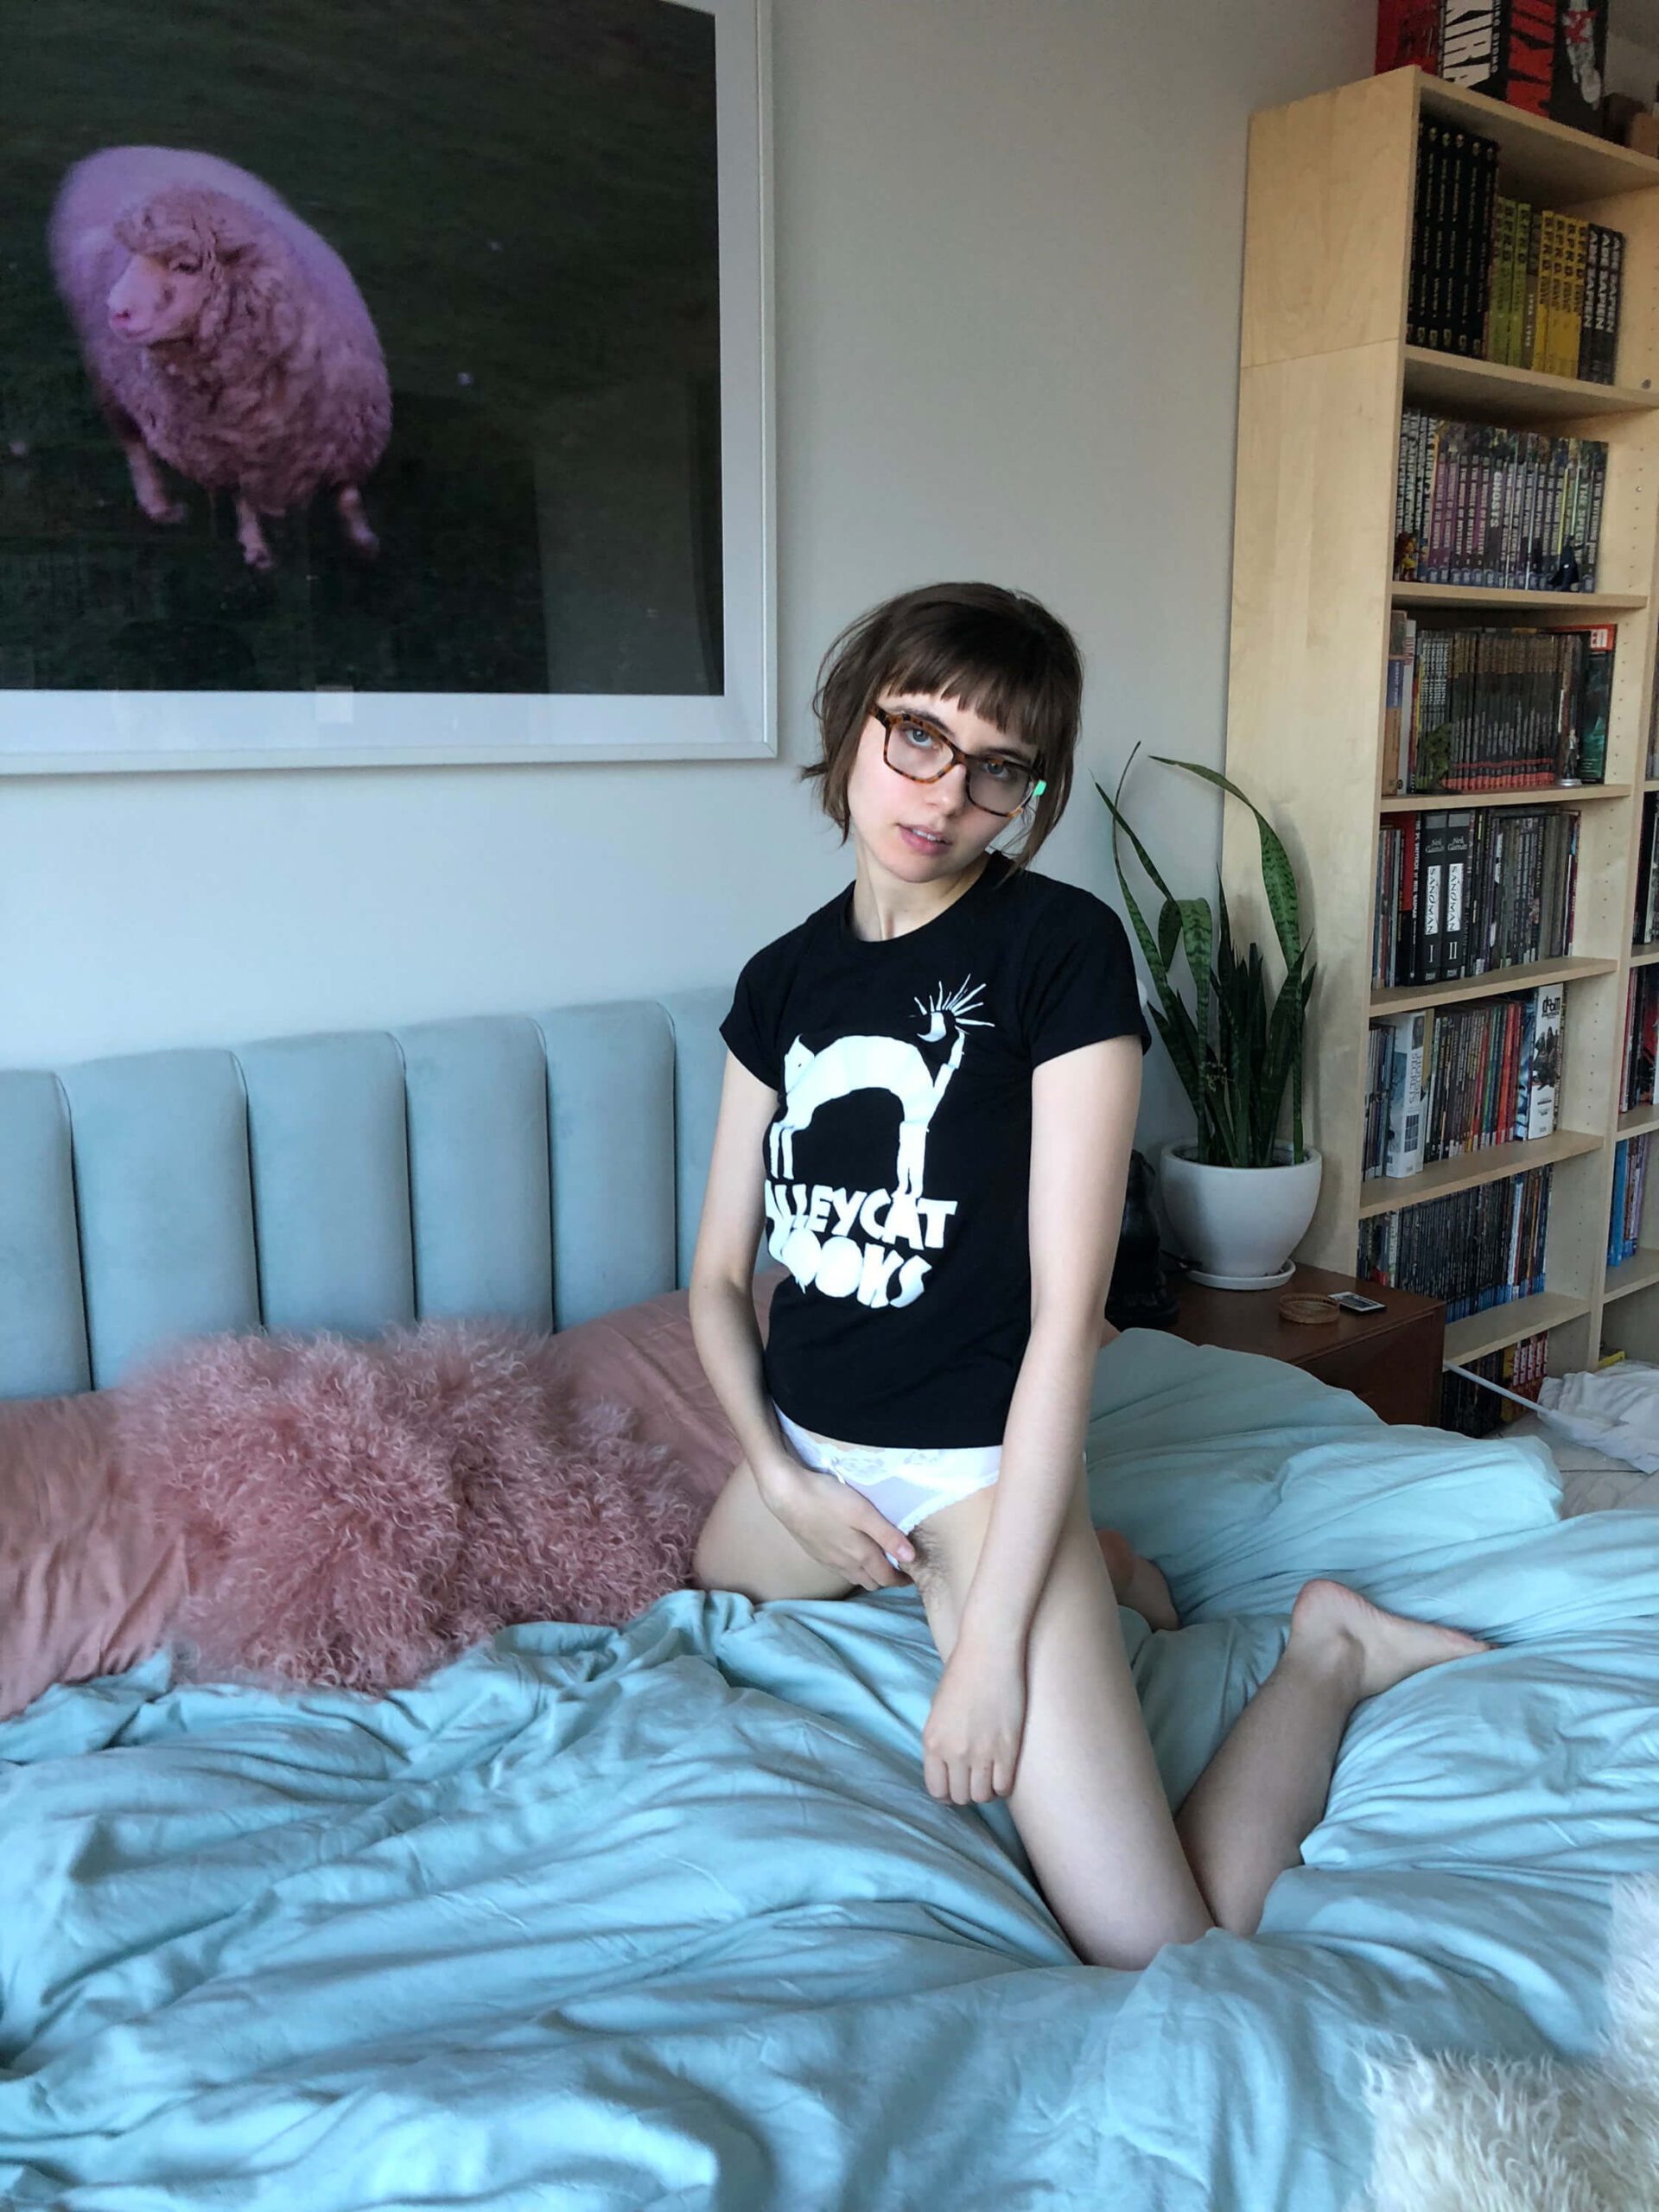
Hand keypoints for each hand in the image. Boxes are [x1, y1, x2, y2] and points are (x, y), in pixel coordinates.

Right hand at [757, 1450, 915, 1590]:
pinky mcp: (816, 1554)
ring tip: (878, 1559)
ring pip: (855, 1577)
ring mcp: (828, 1561)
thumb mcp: (864, 1512)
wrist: (787, 1495)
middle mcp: (845, 1565)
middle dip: (887, 1579)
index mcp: (861, 1556)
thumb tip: (912, 1558)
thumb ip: (888, 1536)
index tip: (913, 1574)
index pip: (886, 1578)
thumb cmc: (828, 1499)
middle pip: (871, 1583)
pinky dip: (852, 1568)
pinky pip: (840, 1570)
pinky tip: (851, 1552)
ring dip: (869, 1574)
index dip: (902, 1580)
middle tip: (898, 1566)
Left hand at [922, 1638, 1026, 1804]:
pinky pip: (1004, 1787)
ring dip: (985, 1790)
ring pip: (982, 1797)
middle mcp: (954, 1752)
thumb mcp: (937, 1710)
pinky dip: (1003, 1785)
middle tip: (973, 1779)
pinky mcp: (1008, 1749)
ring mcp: (982, 1753)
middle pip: (960, 1797)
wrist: (988, 1653)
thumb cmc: (961, 1674)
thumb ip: (940, 1741)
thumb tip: (948, 1765)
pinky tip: (1003, 1771)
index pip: (936, 1790)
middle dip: (966, 1791)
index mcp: (932, 1742)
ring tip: (989, 1775)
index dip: (946, 1792)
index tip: (955, 1785)